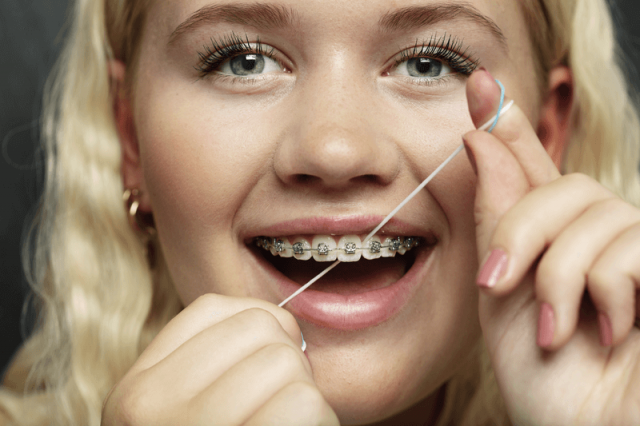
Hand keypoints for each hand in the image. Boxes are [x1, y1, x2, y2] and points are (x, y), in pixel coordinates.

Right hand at [101, 294, 338, 425]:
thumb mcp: (179, 415)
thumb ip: (206, 367)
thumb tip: (276, 319)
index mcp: (136, 391)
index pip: (212, 308)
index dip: (259, 323)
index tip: (269, 358)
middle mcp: (151, 406)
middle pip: (258, 327)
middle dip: (285, 362)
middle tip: (276, 403)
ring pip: (286, 362)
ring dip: (304, 399)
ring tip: (282, 425)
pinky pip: (307, 403)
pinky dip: (319, 422)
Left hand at [464, 70, 639, 424]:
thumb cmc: (544, 379)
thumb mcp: (503, 295)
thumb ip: (498, 219)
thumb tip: (479, 137)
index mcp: (555, 241)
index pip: (536, 170)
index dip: (510, 129)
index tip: (479, 86)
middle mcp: (602, 238)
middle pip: (564, 186)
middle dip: (521, 233)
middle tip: (498, 285)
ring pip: (595, 216)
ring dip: (560, 277)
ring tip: (555, 330)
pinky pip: (634, 244)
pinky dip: (605, 290)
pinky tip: (605, 331)